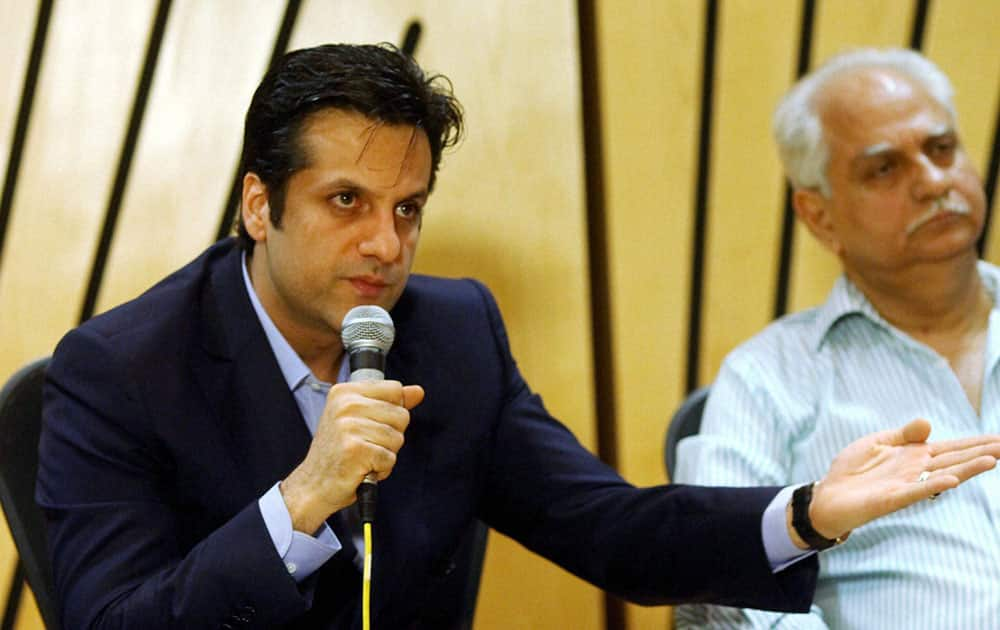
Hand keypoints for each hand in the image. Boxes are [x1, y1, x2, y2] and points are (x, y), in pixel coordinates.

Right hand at [281, 380, 423, 532]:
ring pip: (397, 438)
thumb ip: (391, 402)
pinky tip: (362, 469)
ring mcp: (348, 427)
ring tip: (363, 458)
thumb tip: (418, 391)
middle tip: (365, 445)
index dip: (393, 412)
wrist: (314, 485)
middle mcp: (345, 405)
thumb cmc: (339, 452)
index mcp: (345, 392)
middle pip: (401, 415)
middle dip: (391, 436)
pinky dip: (381, 469)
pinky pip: (390, 458)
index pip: (395, 389)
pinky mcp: (355, 449)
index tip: (371, 424)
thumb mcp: (361, 418)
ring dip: (386, 454)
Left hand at [807, 418, 999, 539]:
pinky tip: (952, 479)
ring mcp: (906, 484)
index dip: (974, 443)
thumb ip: (903, 434)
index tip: (999, 438)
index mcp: (914, 455)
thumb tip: (928, 423)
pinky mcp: (892, 497)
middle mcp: (916, 470)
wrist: (829, 495)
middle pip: (954, 460)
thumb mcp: (877, 443)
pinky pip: (916, 490)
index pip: (950, 448)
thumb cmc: (852, 470)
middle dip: (980, 453)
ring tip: (992, 460)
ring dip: (966, 468)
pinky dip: (933, 484)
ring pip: (942, 475)